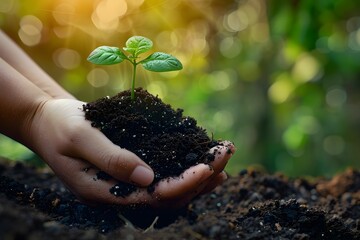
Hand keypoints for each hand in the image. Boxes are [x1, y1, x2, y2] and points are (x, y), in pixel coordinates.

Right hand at [28, 98, 234, 206]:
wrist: (47, 120)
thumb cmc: (59, 125)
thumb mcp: (79, 136)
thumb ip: (111, 158)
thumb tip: (148, 178)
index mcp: (103, 191)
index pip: (151, 196)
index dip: (182, 184)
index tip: (207, 167)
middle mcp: (117, 194)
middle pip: (167, 196)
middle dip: (200, 178)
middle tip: (226, 154)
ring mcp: (125, 184)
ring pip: (169, 190)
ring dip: (198, 177)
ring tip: (223, 160)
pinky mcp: (130, 171)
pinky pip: (162, 177)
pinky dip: (184, 170)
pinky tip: (203, 162)